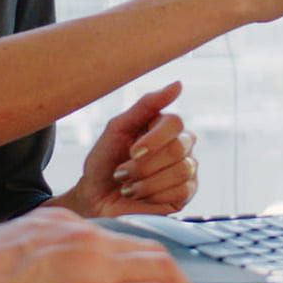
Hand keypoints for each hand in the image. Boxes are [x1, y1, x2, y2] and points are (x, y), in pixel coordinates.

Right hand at [0, 207, 206, 282]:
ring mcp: (91, 261)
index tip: (157, 279)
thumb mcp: (9, 251)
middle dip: (176, 276)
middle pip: (149, 248)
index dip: (145, 262)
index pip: (119, 238)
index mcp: (61, 223)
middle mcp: (82, 234)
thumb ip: (41, 257)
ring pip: (162, 268)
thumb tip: (51, 280)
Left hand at [53, 82, 197, 217]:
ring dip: (146, 182)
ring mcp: (187, 170)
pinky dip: (153, 195)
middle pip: (178, 148)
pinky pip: (182, 192)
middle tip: (122, 172)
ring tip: (128, 186)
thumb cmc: (105, 161)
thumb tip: (178, 84)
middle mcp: (182, 145)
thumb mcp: (118, 128)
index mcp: (165, 126)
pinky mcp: (186, 195)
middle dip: (144, 165)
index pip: (175, 122)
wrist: (95, 198)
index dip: (153, 139)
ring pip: (181, 171)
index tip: (131, 152)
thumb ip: (146, 105)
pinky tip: (140, 196)